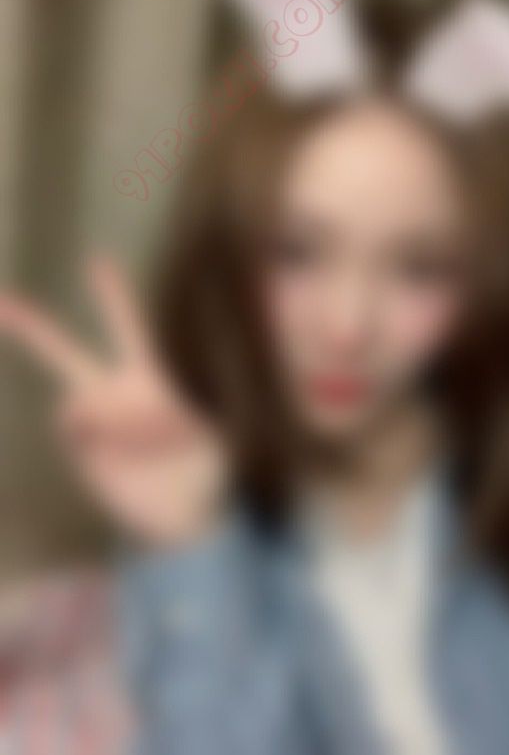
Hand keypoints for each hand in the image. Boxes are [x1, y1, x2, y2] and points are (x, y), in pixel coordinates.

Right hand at [0, 258, 228, 547]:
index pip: (131, 330)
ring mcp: (93, 425)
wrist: (185, 516)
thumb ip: (168, 416)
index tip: (97, 262)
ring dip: (105, 414)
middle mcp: (113, 396)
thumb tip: (139, 418)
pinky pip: (76, 433)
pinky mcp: (82, 453)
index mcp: (151, 380)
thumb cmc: (207, 470)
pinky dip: (99, 439)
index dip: (112, 298)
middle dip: (31, 327)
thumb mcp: (208, 437)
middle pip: (64, 354)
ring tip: (141, 440)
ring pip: (72, 401)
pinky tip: (123, 456)